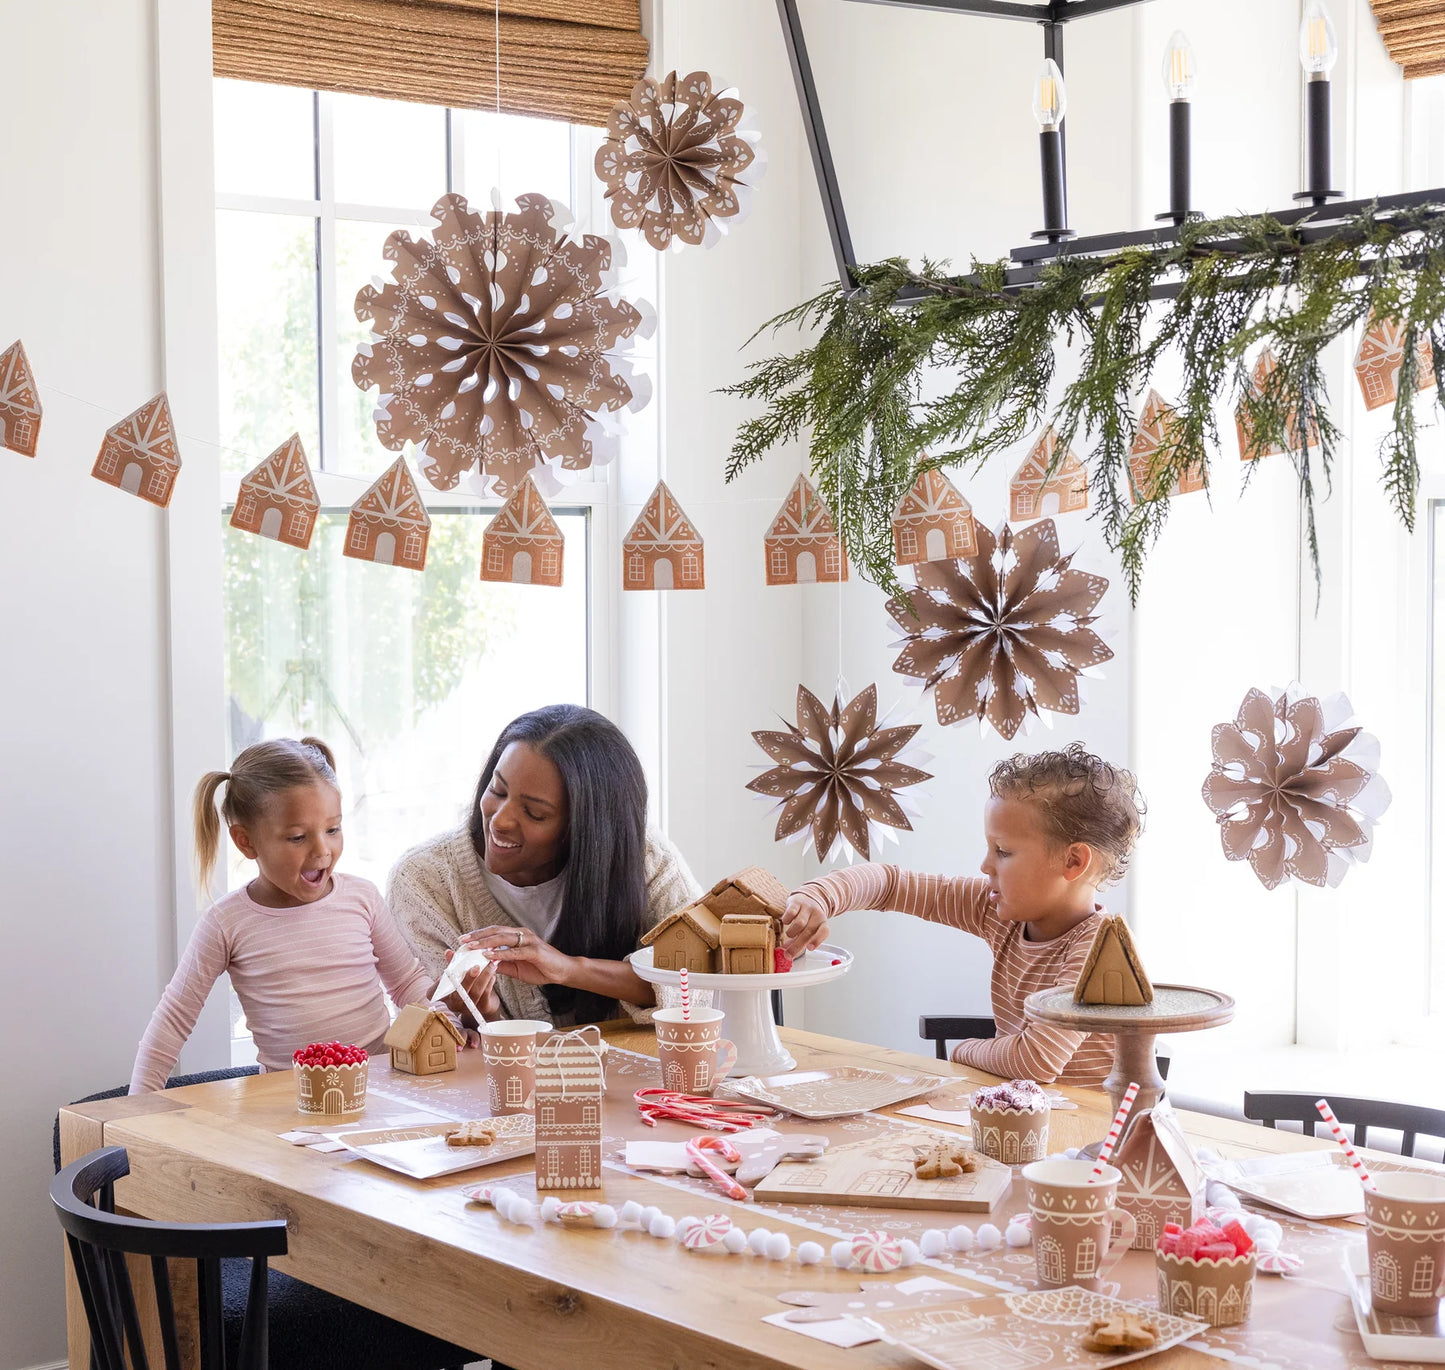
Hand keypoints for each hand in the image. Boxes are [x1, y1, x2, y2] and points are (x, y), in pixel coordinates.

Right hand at [436, 947, 500, 1025]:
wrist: (485, 1000)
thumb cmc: (467, 983)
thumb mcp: (459, 973)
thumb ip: (453, 963)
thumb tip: (449, 952)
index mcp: (443, 995)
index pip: (433, 992)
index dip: (438, 983)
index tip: (447, 971)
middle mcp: (453, 1004)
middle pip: (458, 994)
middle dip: (468, 980)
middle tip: (476, 967)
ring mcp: (467, 1008)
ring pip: (475, 993)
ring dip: (483, 977)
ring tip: (489, 965)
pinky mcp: (482, 1008)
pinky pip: (486, 994)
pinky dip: (489, 981)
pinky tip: (492, 972)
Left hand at [459, 925, 576, 988]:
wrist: (563, 971)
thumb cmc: (541, 968)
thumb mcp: (517, 967)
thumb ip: (502, 964)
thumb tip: (485, 964)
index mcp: (518, 936)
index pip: (495, 932)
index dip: (479, 935)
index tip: (464, 940)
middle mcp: (523, 934)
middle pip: (496, 931)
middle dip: (478, 935)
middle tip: (462, 940)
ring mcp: (529, 941)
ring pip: (503, 937)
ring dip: (485, 942)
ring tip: (471, 946)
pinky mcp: (534, 950)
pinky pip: (514, 951)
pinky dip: (500, 953)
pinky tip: (488, 955)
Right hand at [781, 887, 830, 956]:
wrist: (807, 898)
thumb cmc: (808, 919)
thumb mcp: (808, 930)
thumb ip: (799, 941)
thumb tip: (786, 955)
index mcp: (823, 923)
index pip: (824, 932)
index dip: (818, 940)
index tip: (809, 948)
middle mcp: (817, 915)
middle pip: (808, 932)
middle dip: (797, 945)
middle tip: (788, 954)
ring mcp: (807, 908)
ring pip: (800, 923)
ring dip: (792, 932)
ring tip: (789, 935)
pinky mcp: (796, 902)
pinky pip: (791, 912)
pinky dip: (787, 919)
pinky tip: (785, 922)